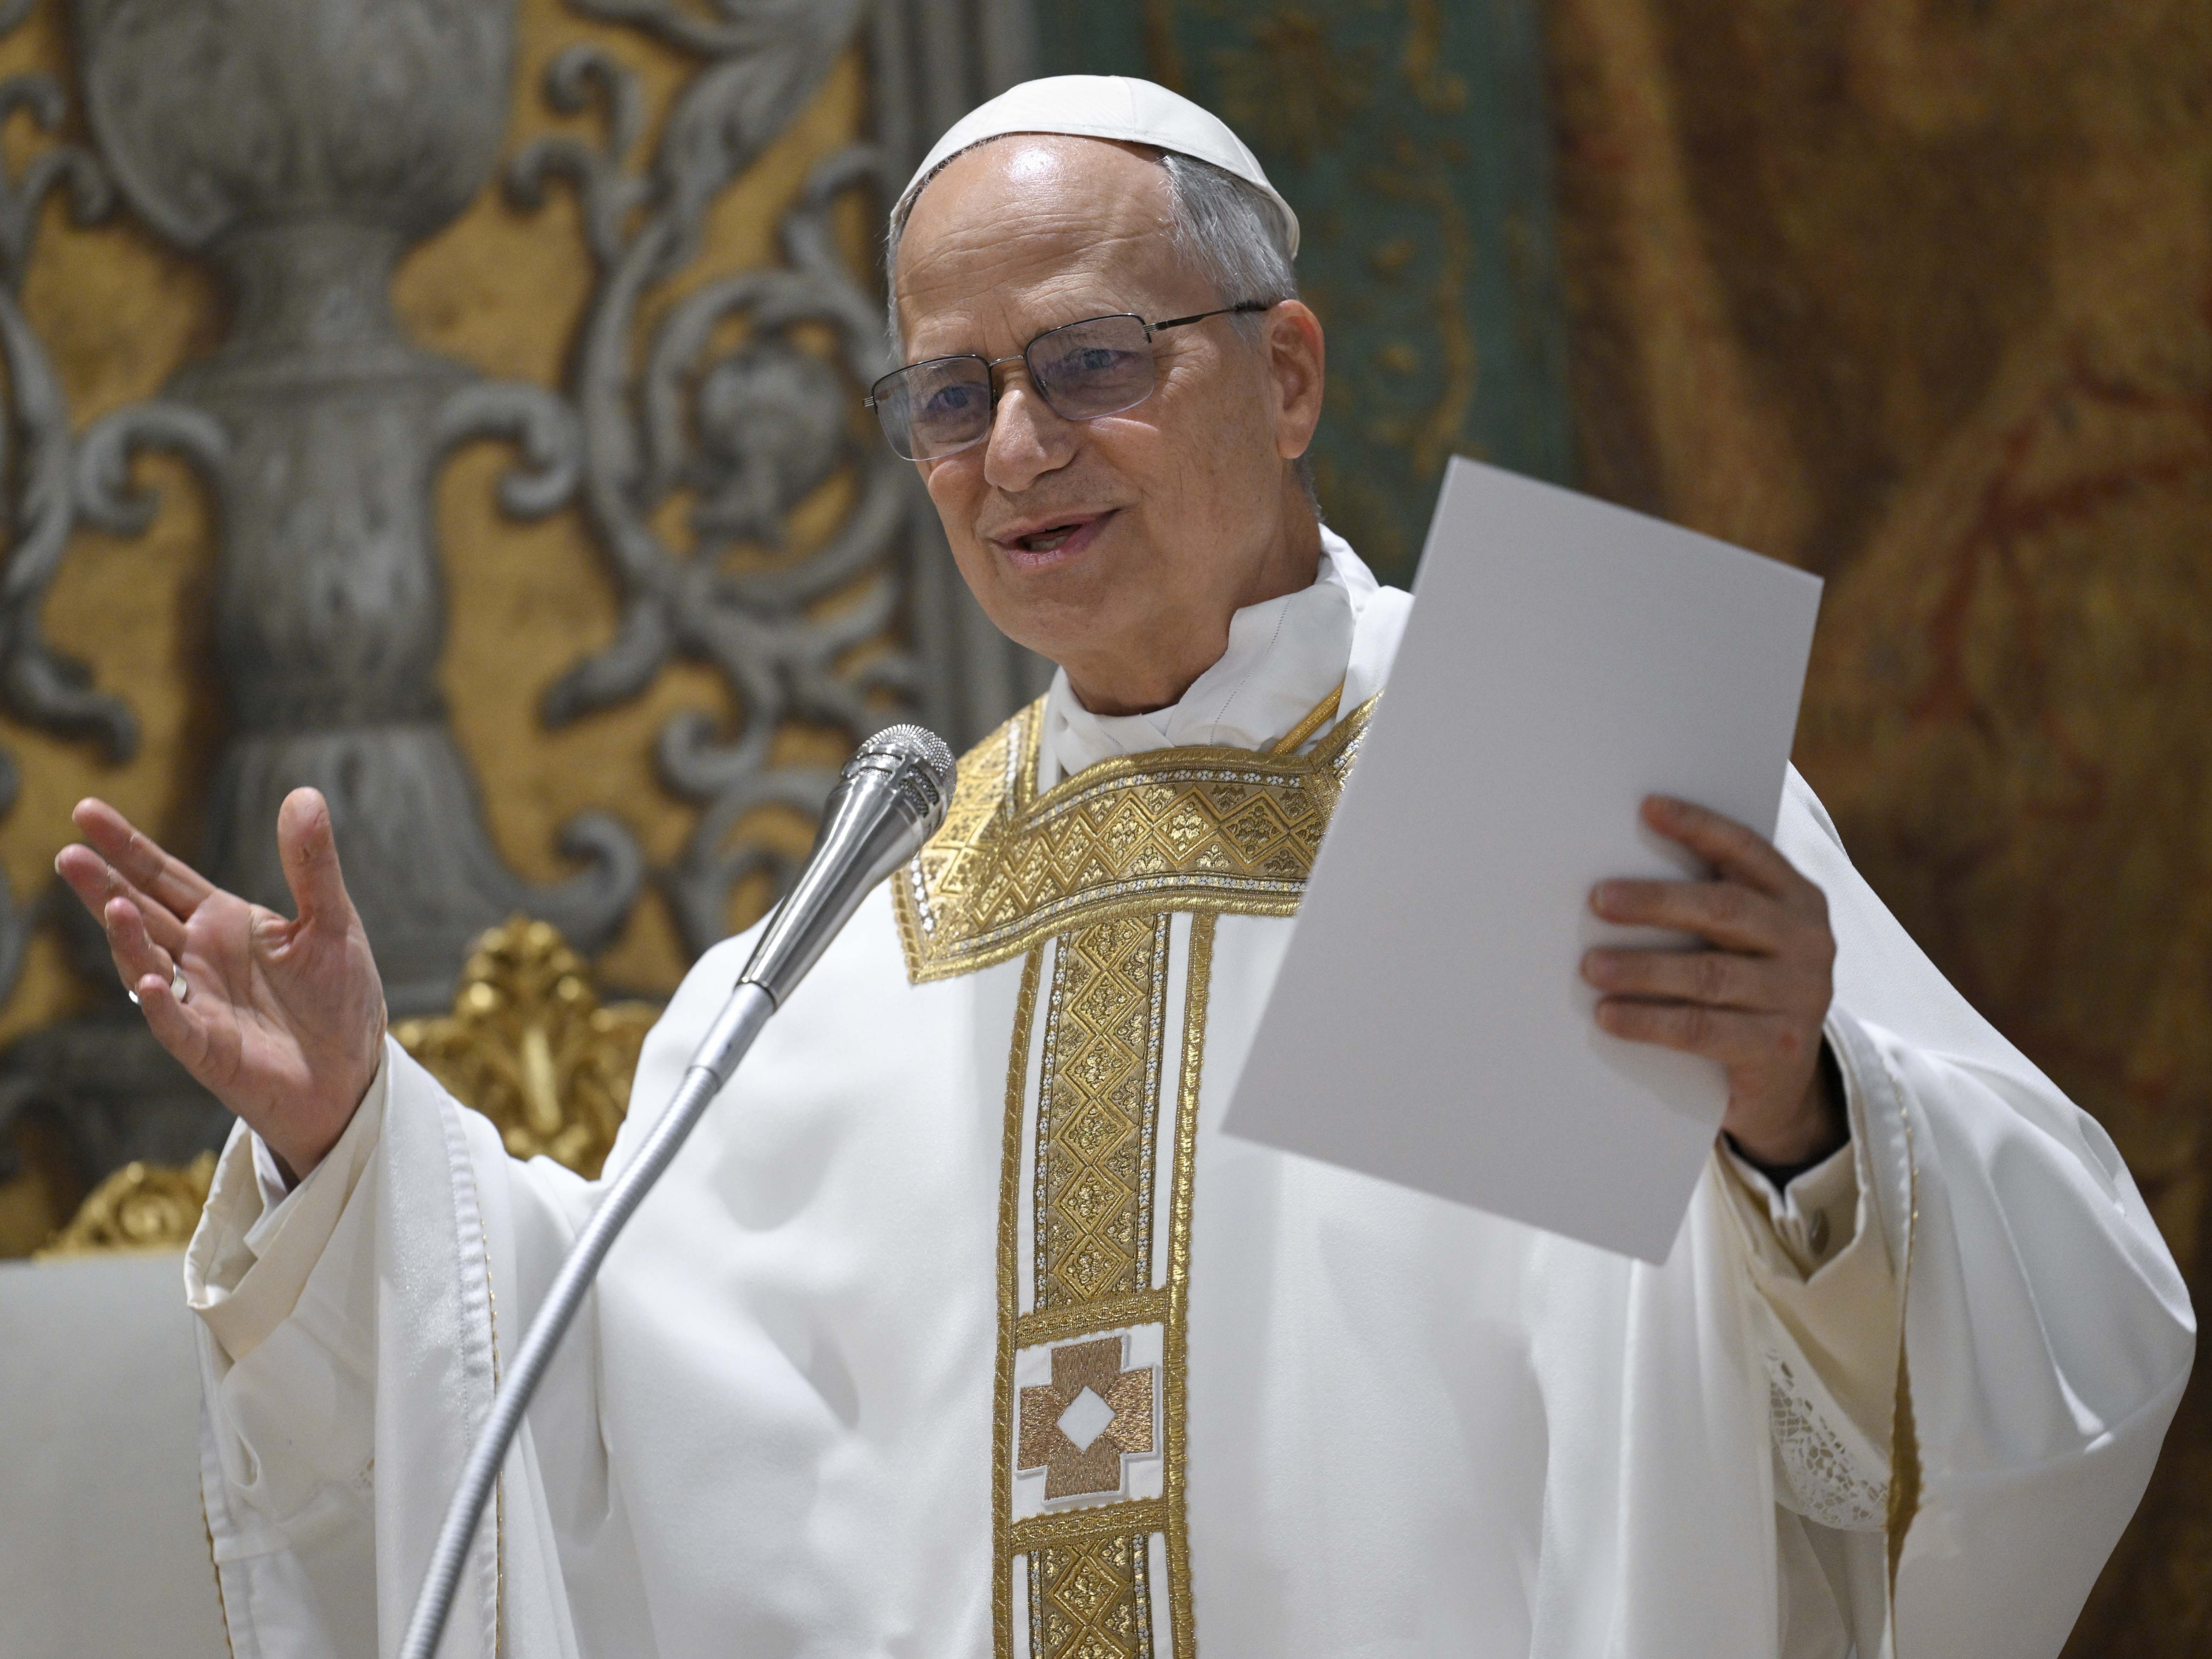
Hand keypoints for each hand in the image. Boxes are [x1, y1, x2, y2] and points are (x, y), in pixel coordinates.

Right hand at [56, 789, 386, 1179]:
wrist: (353, 1070)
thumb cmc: (338, 995)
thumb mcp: (333, 921)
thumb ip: (312, 864)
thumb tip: (304, 794)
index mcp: (223, 922)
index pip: (164, 877)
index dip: (127, 846)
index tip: (86, 811)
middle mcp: (199, 958)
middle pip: (142, 913)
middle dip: (105, 885)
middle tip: (70, 853)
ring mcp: (198, 1003)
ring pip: (148, 965)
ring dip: (128, 938)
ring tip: (113, 904)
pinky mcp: (209, 1050)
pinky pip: (177, 1025)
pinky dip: (163, 1004)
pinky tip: (153, 981)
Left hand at [1579, 795, 1841, 1167]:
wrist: (1784, 1083)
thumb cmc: (1744, 991)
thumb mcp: (1743, 942)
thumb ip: (1710, 905)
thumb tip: (1619, 872)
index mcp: (1798, 900)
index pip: (1747, 851)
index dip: (1699, 827)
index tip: (1647, 808)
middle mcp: (1808, 942)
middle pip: (1724, 909)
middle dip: (1656, 902)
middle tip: (1597, 899)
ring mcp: (1799, 997)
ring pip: (1709, 974)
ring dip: (1642, 969)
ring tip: (1589, 967)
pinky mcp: (1778, 1048)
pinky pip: (1702, 1028)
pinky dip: (1649, 1020)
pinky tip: (1608, 1016)